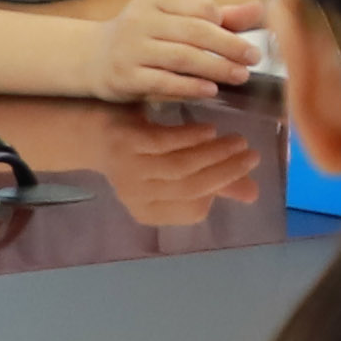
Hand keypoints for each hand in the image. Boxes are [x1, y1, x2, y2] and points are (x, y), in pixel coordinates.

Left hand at [77, 112, 266, 235]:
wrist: (88, 132)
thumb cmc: (137, 154)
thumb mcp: (174, 173)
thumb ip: (211, 183)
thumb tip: (252, 194)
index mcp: (148, 210)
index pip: (193, 210)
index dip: (219, 191)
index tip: (242, 171)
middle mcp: (137, 195)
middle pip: (191, 188)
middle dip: (227, 172)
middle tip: (251, 156)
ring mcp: (130, 168)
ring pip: (181, 167)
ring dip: (216, 154)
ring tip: (238, 141)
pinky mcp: (126, 142)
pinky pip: (166, 143)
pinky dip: (192, 137)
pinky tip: (210, 130)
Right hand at [78, 0, 263, 103]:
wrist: (92, 56)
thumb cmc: (146, 35)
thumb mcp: (177, 18)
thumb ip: (219, 16)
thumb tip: (261, 9)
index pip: (201, 5)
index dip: (223, 22)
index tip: (239, 36)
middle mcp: (140, 19)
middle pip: (196, 32)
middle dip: (230, 46)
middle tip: (254, 58)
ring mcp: (130, 48)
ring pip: (183, 57)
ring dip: (216, 68)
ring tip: (240, 75)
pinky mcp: (125, 76)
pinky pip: (164, 82)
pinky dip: (190, 87)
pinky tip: (211, 90)